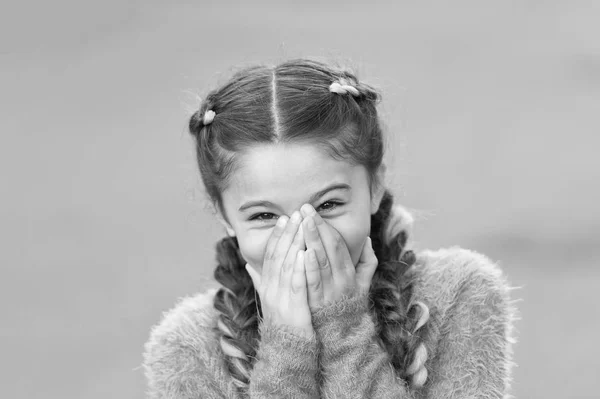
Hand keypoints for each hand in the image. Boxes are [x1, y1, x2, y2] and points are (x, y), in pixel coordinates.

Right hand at [245, 211, 313, 338]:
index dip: (276, 236)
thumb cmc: (282, 323)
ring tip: (301, 226)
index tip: (283, 219)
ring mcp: (280, 299)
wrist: (285, 352)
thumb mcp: (270, 299)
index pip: (270, 255)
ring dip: (293, 244)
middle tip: (295, 213)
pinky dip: (298, 269)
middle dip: (287, 233)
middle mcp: (270, 290)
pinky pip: (295, 286)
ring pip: (286, 266)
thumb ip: (260, 280)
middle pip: (278, 256)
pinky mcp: (292, 310)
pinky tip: (303, 254)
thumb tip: (248, 264)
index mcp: (267, 285)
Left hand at [300, 204, 378, 309]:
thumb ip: (368, 263)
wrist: (340, 339)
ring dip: (312, 240)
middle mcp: (341, 280)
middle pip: (329, 248)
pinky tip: (303, 252)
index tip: (313, 211)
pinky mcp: (316, 303)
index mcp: (349, 273)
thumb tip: (367, 241)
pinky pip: (313, 282)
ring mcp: (329, 292)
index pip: (338, 244)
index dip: (327, 227)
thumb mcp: (363, 285)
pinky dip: (309, 267)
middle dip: (317, 227)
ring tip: (302, 223)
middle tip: (304, 209)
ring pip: (321, 261)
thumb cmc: (348, 307)